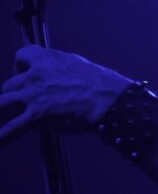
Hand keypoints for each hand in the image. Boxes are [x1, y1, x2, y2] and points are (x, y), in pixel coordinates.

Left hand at [0, 45, 131, 142]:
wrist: (110, 100)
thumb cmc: (103, 84)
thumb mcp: (79, 66)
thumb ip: (62, 70)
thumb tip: (60, 77)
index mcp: (47, 60)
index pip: (22, 56)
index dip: (21, 67)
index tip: (24, 73)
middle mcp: (34, 76)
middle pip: (9, 85)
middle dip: (12, 95)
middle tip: (21, 105)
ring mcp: (32, 97)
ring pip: (1, 104)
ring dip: (2, 112)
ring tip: (2, 119)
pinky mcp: (35, 117)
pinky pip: (9, 129)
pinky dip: (1, 137)